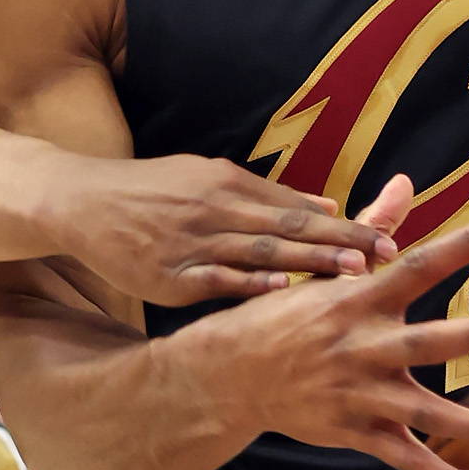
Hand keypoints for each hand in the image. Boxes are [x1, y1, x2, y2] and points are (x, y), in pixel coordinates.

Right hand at [62, 155, 394, 307]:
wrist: (83, 202)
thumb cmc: (153, 191)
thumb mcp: (209, 179)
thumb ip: (267, 195)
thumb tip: (325, 203)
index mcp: (228, 183)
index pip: (298, 207)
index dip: (343, 224)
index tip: (385, 237)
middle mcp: (216, 208)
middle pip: (289, 226)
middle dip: (339, 240)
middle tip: (384, 253)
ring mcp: (193, 242)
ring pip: (261, 251)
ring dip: (308, 261)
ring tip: (350, 271)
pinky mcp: (171, 275)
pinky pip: (218, 280)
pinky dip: (251, 283)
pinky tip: (283, 289)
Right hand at [194, 184, 468, 469]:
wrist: (228, 374)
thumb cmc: (283, 315)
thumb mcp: (325, 271)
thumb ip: (374, 229)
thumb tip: (405, 182)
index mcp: (358, 299)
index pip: (418, 265)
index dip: (463, 244)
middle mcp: (362, 346)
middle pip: (427, 341)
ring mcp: (359, 394)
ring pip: (426, 413)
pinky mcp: (354, 432)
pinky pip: (406, 460)